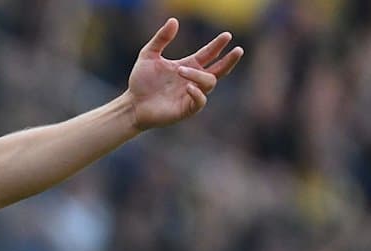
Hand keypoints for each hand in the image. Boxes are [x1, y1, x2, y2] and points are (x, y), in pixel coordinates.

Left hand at [126, 18, 243, 130]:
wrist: (132, 104)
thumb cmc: (141, 82)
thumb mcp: (148, 55)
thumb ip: (161, 39)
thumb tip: (174, 20)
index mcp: (188, 66)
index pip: (209, 54)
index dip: (218, 45)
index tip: (227, 35)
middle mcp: (193, 80)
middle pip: (219, 70)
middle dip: (229, 61)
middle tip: (238, 50)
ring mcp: (191, 95)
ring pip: (209, 83)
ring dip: (198, 75)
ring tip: (181, 70)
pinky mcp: (186, 109)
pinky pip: (200, 102)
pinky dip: (197, 93)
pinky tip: (188, 87)